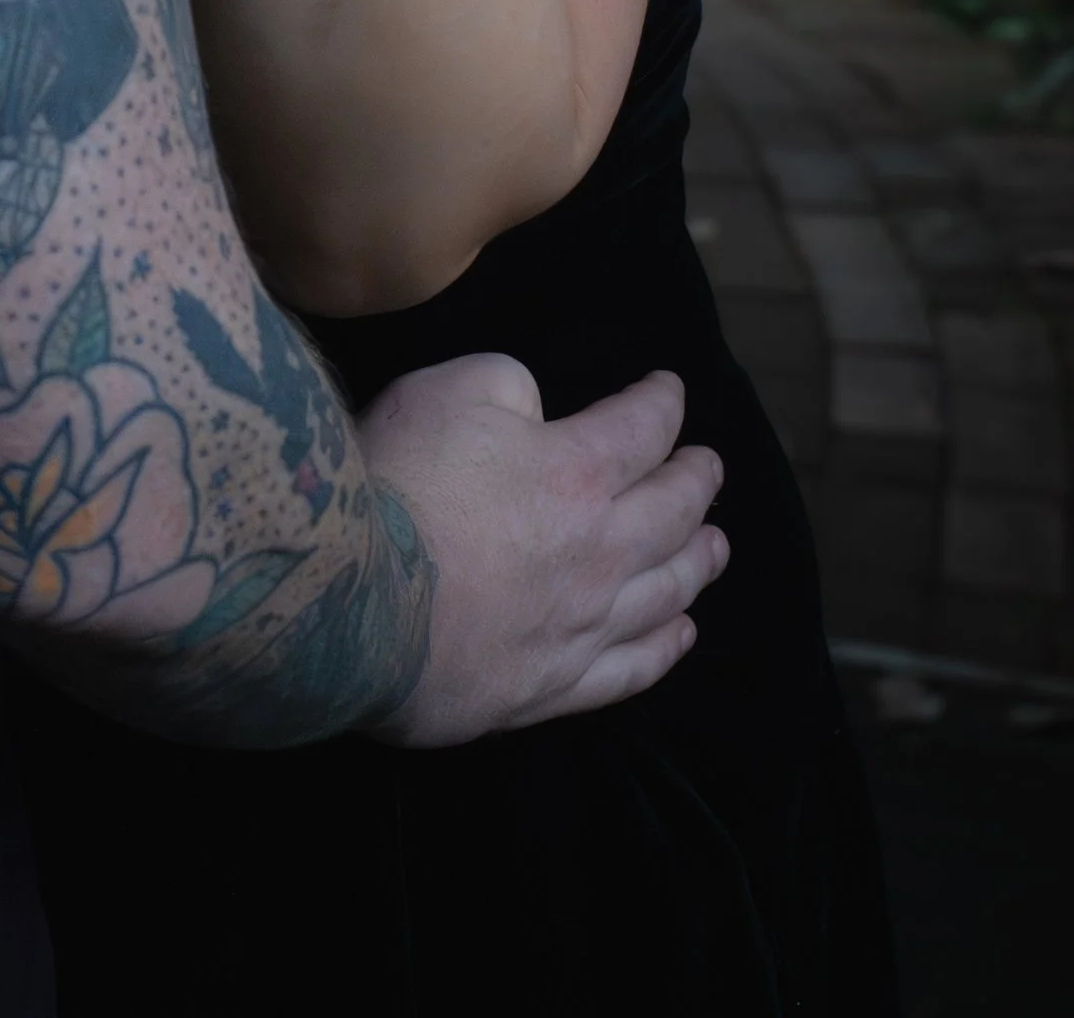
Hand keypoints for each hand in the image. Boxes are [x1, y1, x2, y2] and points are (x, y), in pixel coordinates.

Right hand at [359, 352, 726, 743]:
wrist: (357, 604)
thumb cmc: (398, 483)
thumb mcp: (448, 389)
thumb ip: (510, 387)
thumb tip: (538, 415)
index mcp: (577, 470)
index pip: (643, 427)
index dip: (662, 402)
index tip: (669, 389)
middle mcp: (600, 550)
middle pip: (673, 512)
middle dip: (696, 480)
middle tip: (709, 466)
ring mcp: (583, 625)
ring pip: (667, 591)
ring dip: (698, 562)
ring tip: (716, 545)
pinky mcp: (555, 687)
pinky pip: (632, 669)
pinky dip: (665, 648)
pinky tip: (679, 633)